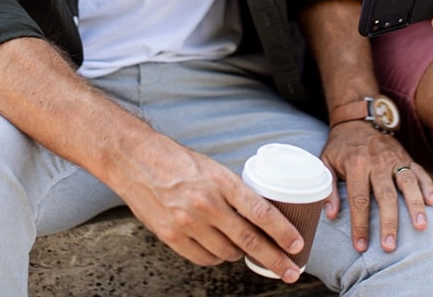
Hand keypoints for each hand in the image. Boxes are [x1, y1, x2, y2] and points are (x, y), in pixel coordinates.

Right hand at [112, 137, 306, 282]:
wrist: (135, 161)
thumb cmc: (175, 160)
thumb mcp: (212, 168)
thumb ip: (233, 191)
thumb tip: (258, 214)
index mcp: (221, 182)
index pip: (260, 211)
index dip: (282, 232)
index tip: (297, 245)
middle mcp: (206, 204)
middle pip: (249, 241)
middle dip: (275, 259)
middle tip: (291, 271)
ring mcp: (188, 223)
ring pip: (227, 253)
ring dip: (241, 254)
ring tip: (245, 248)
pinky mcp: (172, 237)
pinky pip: (204, 259)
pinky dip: (217, 258)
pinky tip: (220, 251)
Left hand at [320, 121, 432, 252]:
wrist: (358, 119)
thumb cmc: (340, 146)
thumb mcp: (326, 161)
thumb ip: (328, 187)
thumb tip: (331, 215)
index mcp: (356, 164)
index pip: (359, 199)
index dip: (360, 224)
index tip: (361, 246)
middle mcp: (377, 162)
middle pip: (385, 195)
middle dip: (388, 222)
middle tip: (390, 246)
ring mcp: (395, 159)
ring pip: (408, 183)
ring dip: (415, 205)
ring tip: (421, 227)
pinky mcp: (407, 156)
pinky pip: (420, 172)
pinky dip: (428, 186)